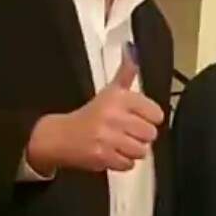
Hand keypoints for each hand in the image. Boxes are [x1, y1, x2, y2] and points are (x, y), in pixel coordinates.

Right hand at [26, 52, 163, 173]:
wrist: (60, 136)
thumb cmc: (89, 115)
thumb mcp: (109, 91)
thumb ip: (125, 74)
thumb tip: (132, 50)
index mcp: (118, 98)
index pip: (155, 113)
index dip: (149, 118)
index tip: (139, 118)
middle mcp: (113, 116)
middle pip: (150, 133)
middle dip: (141, 136)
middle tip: (127, 133)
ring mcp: (107, 137)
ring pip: (141, 151)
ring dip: (132, 150)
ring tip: (120, 143)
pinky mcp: (102, 156)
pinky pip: (128, 164)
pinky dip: (123, 162)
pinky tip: (113, 153)